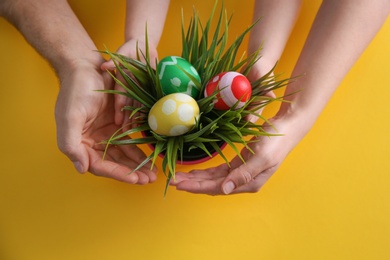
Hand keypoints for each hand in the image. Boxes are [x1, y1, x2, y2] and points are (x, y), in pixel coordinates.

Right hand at [55, 60, 156, 183]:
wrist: (85, 66)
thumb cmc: (76, 90)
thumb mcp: (69, 116)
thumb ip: (71, 144)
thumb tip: (81, 168)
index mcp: (79, 143)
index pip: (99, 165)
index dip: (118, 174)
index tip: (135, 179)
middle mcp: (92, 142)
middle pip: (114, 163)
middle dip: (132, 173)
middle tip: (149, 179)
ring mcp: (106, 134)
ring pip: (124, 155)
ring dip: (138, 164)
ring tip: (153, 173)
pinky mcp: (117, 124)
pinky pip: (130, 141)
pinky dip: (139, 150)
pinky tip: (151, 157)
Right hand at [101, 39, 158, 127]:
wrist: (144, 46)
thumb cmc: (131, 48)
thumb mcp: (124, 51)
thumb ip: (116, 59)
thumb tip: (104, 66)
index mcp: (122, 80)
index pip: (120, 96)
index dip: (119, 108)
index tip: (117, 120)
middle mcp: (130, 87)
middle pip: (128, 104)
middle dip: (127, 118)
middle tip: (126, 131)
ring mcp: (139, 89)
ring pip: (138, 106)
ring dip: (136, 118)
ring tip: (135, 130)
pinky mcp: (149, 88)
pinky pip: (148, 101)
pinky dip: (148, 110)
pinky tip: (149, 122)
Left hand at [170, 62, 304, 194]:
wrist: (287, 127)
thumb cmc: (276, 142)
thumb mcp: (261, 158)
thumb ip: (243, 174)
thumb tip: (224, 189)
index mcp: (248, 183)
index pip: (217, 188)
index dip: (197, 187)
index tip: (179, 184)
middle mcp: (242, 181)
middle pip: (212, 185)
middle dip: (192, 183)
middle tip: (172, 180)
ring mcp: (240, 172)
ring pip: (213, 178)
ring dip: (196, 178)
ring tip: (178, 176)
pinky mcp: (238, 163)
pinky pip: (217, 170)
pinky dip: (205, 171)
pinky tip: (194, 171)